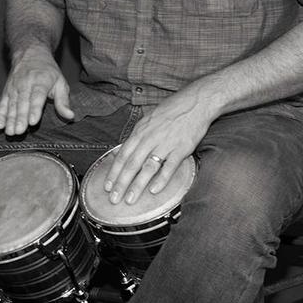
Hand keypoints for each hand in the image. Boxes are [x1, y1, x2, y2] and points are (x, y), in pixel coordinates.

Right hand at [0, 49, 73, 134]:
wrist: (30, 54)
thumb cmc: (48, 71)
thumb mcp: (60, 83)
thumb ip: (63, 101)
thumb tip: (70, 116)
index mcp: (41, 81)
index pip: (37, 97)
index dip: (34, 109)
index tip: (32, 122)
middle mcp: (25, 84)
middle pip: (22, 103)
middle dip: (20, 118)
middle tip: (19, 131)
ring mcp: (14, 88)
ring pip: (11, 105)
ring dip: (9, 119)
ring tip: (10, 132)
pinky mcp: (7, 91)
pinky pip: (2, 104)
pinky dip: (0, 115)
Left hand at [103, 87, 215, 203]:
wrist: (195, 103)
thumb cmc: (171, 111)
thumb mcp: (148, 120)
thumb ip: (138, 136)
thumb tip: (126, 151)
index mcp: (140, 132)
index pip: (122, 156)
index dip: (113, 172)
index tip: (107, 186)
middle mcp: (149, 139)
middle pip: (131, 165)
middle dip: (120, 184)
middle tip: (113, 199)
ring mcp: (165, 144)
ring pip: (147, 168)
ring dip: (137, 185)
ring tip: (129, 199)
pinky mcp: (182, 148)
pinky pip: (169, 167)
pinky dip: (161, 179)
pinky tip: (153, 191)